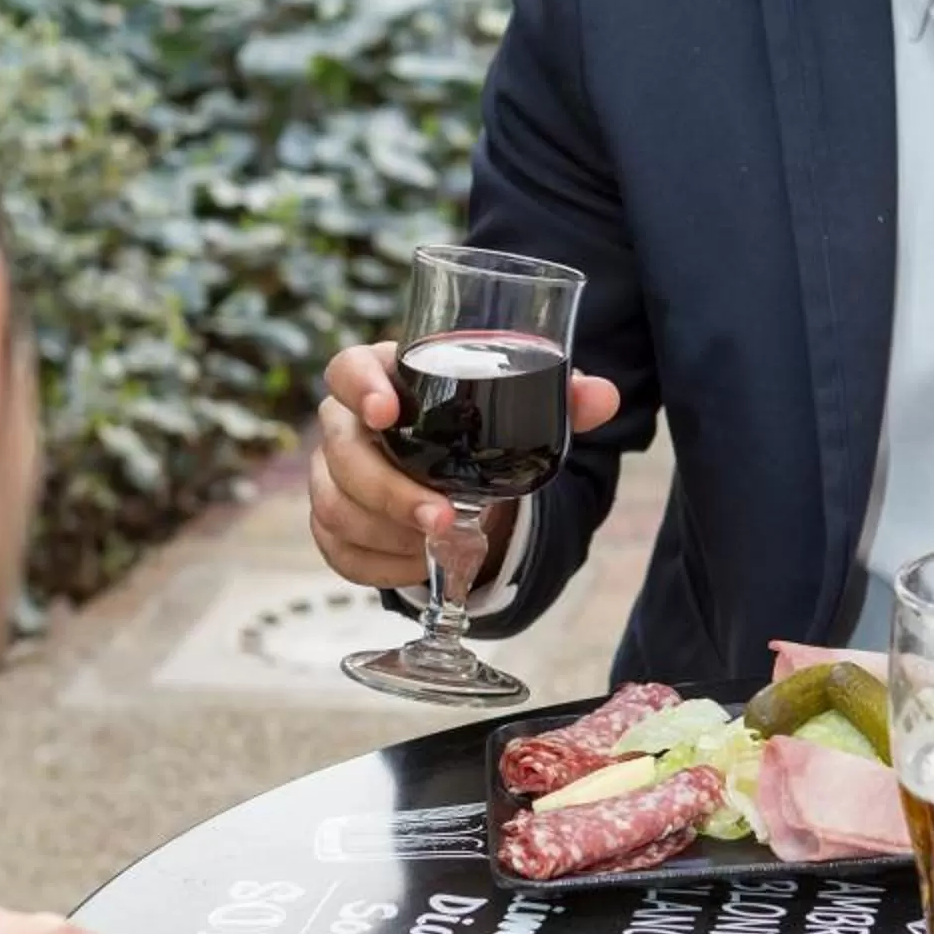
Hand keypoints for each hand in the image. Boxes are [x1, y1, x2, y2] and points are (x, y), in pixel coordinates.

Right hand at [309, 338, 620, 590]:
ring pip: (334, 506)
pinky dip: (379, 566)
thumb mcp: (516, 409)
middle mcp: (345, 424)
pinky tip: (417, 566)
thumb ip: (559, 399)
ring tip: (438, 546)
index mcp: (382, 378)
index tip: (386, 412)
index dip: (359, 387)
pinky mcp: (330, 523)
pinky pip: (338, 550)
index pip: (346, 368)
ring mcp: (331, 475)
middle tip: (440, 517)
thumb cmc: (472, 427)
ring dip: (387, 533)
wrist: (451, 472)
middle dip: (389, 490)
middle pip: (342, 451)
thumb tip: (603, 396)